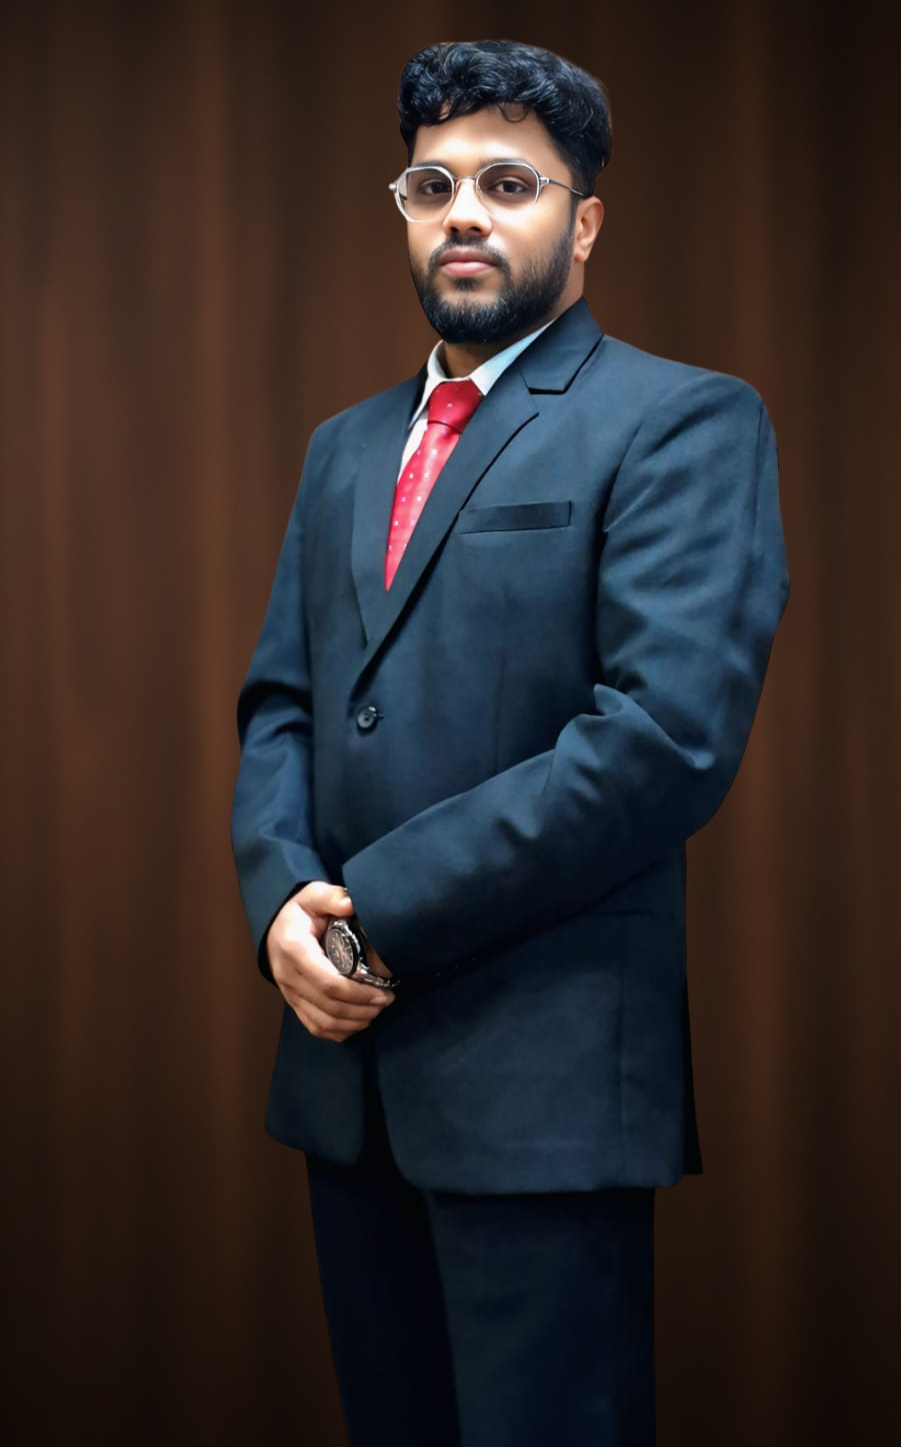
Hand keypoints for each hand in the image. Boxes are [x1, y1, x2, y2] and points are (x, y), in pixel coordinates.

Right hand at [266, 881, 394, 1042]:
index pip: (327, 982)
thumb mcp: (312, 895)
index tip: (383, 992)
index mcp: (294, 949)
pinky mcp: (293, 1004)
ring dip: (354, 1022)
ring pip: (323, 1022)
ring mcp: (289, 994)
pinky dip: (339, 1031)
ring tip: (376, 1011)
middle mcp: (288, 976)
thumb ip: (331, 897)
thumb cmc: (299, 912)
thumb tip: (351, 904)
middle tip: (387, 1000)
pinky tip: (358, 1022)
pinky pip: (315, 1027)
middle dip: (362, 1009)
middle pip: (329, 1006)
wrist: (275, 928)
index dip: (358, 993)